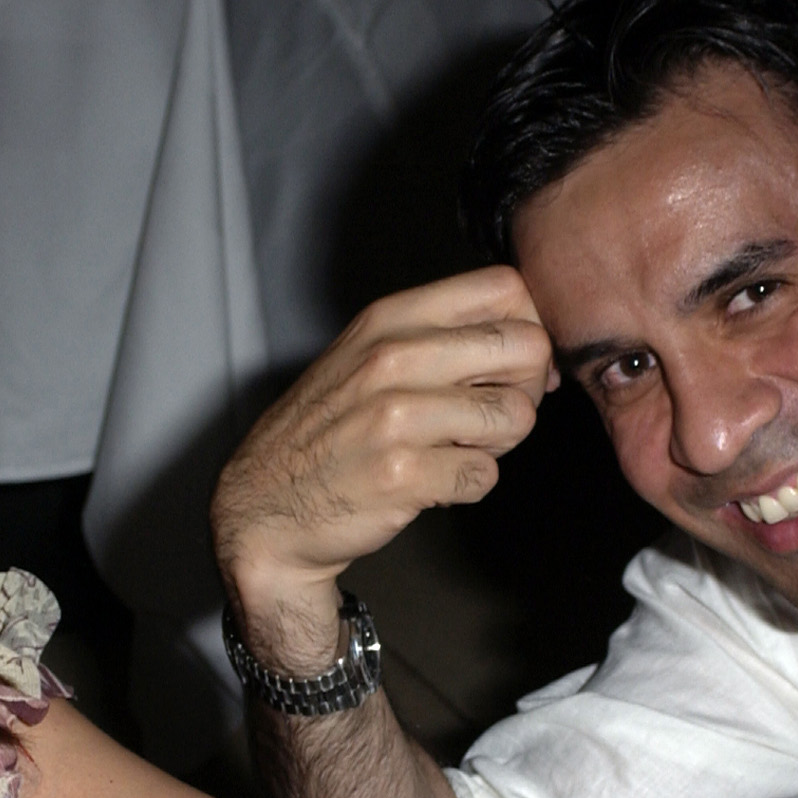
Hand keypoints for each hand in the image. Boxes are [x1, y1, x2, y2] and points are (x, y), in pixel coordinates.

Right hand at [213, 267, 554, 673]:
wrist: (263, 508)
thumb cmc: (327, 431)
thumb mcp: (366, 356)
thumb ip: (438, 337)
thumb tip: (533, 340)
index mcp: (389, 319)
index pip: (504, 288)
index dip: (529, 326)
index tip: (513, 364)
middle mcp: (392, 358)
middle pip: (525, 347)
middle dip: (525, 387)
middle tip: (490, 414)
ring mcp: (396, 417)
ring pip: (515, 416)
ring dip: (497, 442)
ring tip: (455, 449)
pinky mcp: (402, 474)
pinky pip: (485, 475)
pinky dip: (468, 485)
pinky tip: (432, 482)